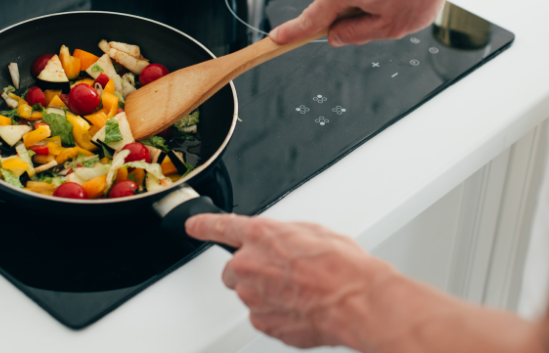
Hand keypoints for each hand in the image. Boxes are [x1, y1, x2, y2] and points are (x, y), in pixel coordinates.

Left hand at [185, 214, 392, 348]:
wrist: (356, 300)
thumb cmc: (342, 266)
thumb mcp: (314, 232)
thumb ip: (285, 236)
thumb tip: (283, 244)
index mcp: (260, 235)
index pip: (220, 226)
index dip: (203, 225)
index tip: (192, 225)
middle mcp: (248, 265)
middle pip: (234, 269)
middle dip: (252, 271)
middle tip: (282, 274)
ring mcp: (252, 297)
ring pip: (250, 294)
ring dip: (267, 293)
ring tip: (300, 292)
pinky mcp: (261, 322)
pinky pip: (262, 316)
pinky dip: (277, 314)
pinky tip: (301, 308)